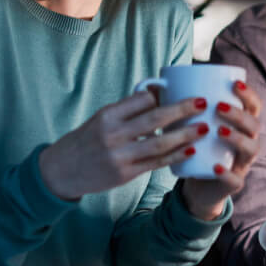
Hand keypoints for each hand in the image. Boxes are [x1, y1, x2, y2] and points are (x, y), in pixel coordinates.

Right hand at [38, 90, 209, 200]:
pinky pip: (156, 164)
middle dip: (182, 109)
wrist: (60, 171)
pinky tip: (191, 150)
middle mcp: (113, 134)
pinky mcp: (125, 174)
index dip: (162, 94)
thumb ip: (127, 110)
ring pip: (159, 143)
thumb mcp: (100, 119)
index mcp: (107, 115)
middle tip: (203, 103)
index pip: (141, 99)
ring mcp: (119, 156)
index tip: (179, 91)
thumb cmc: (86, 140)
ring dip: (185, 135)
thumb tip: (158, 93)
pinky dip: (175, 156)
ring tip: (204, 127)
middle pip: (155, 118)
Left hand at [182, 81, 261, 219]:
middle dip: (239, 114)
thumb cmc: (197, 147)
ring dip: (237, 138)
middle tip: (219, 107)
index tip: (234, 83)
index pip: (253, 106)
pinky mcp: (233, 183)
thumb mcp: (193, 125)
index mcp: (240, 125)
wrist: (199, 184)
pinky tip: (215, 166)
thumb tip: (157, 84)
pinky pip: (236, 179)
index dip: (248, 94)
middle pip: (254, 125)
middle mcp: (247, 141)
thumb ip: (183, 107)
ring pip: (251, 149)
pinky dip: (227, 173)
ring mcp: (242, 163)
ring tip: (219, 130)